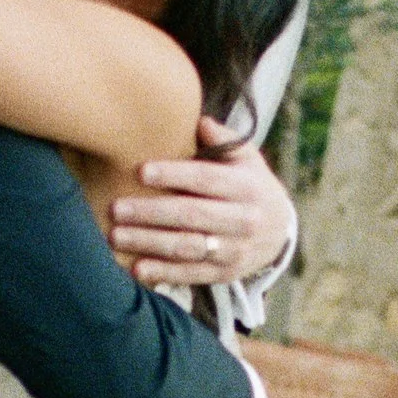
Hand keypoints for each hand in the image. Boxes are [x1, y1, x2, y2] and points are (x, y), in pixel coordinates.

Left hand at [108, 120, 295, 289]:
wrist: (281, 233)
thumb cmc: (251, 186)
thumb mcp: (248, 159)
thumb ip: (225, 140)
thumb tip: (200, 123)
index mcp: (247, 187)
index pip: (206, 179)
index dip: (173, 175)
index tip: (141, 171)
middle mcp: (244, 220)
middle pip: (191, 215)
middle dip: (151, 212)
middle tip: (116, 208)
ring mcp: (235, 250)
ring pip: (188, 247)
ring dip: (149, 243)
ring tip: (116, 236)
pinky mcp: (226, 274)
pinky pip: (191, 274)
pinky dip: (163, 273)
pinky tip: (136, 269)